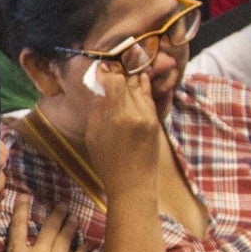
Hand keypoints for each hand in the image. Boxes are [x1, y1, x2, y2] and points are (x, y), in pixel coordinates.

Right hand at [0, 193, 86, 251]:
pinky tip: (84, 243)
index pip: (19, 226)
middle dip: (57, 213)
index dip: (23, 209)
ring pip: (66, 237)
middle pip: (50, 227)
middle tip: (62, 205)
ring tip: (74, 218)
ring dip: (71, 225)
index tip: (27, 196)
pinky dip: (83, 248)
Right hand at [81, 65, 164, 199]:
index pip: (115, 81)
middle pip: (128, 81)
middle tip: (111, 68)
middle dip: (118, 74)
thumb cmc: (107, 161)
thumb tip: (101, 89)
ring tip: (125, 71)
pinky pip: (149, 97)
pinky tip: (140, 79)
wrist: (133, 182)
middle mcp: (136, 111)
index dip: (106, 72)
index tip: (100, 70)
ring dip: (132, 78)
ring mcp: (149, 115)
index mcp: (117, 115)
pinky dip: (143, 87)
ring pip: (141, 87)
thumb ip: (98, 109)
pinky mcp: (156, 120)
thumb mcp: (93, 134)